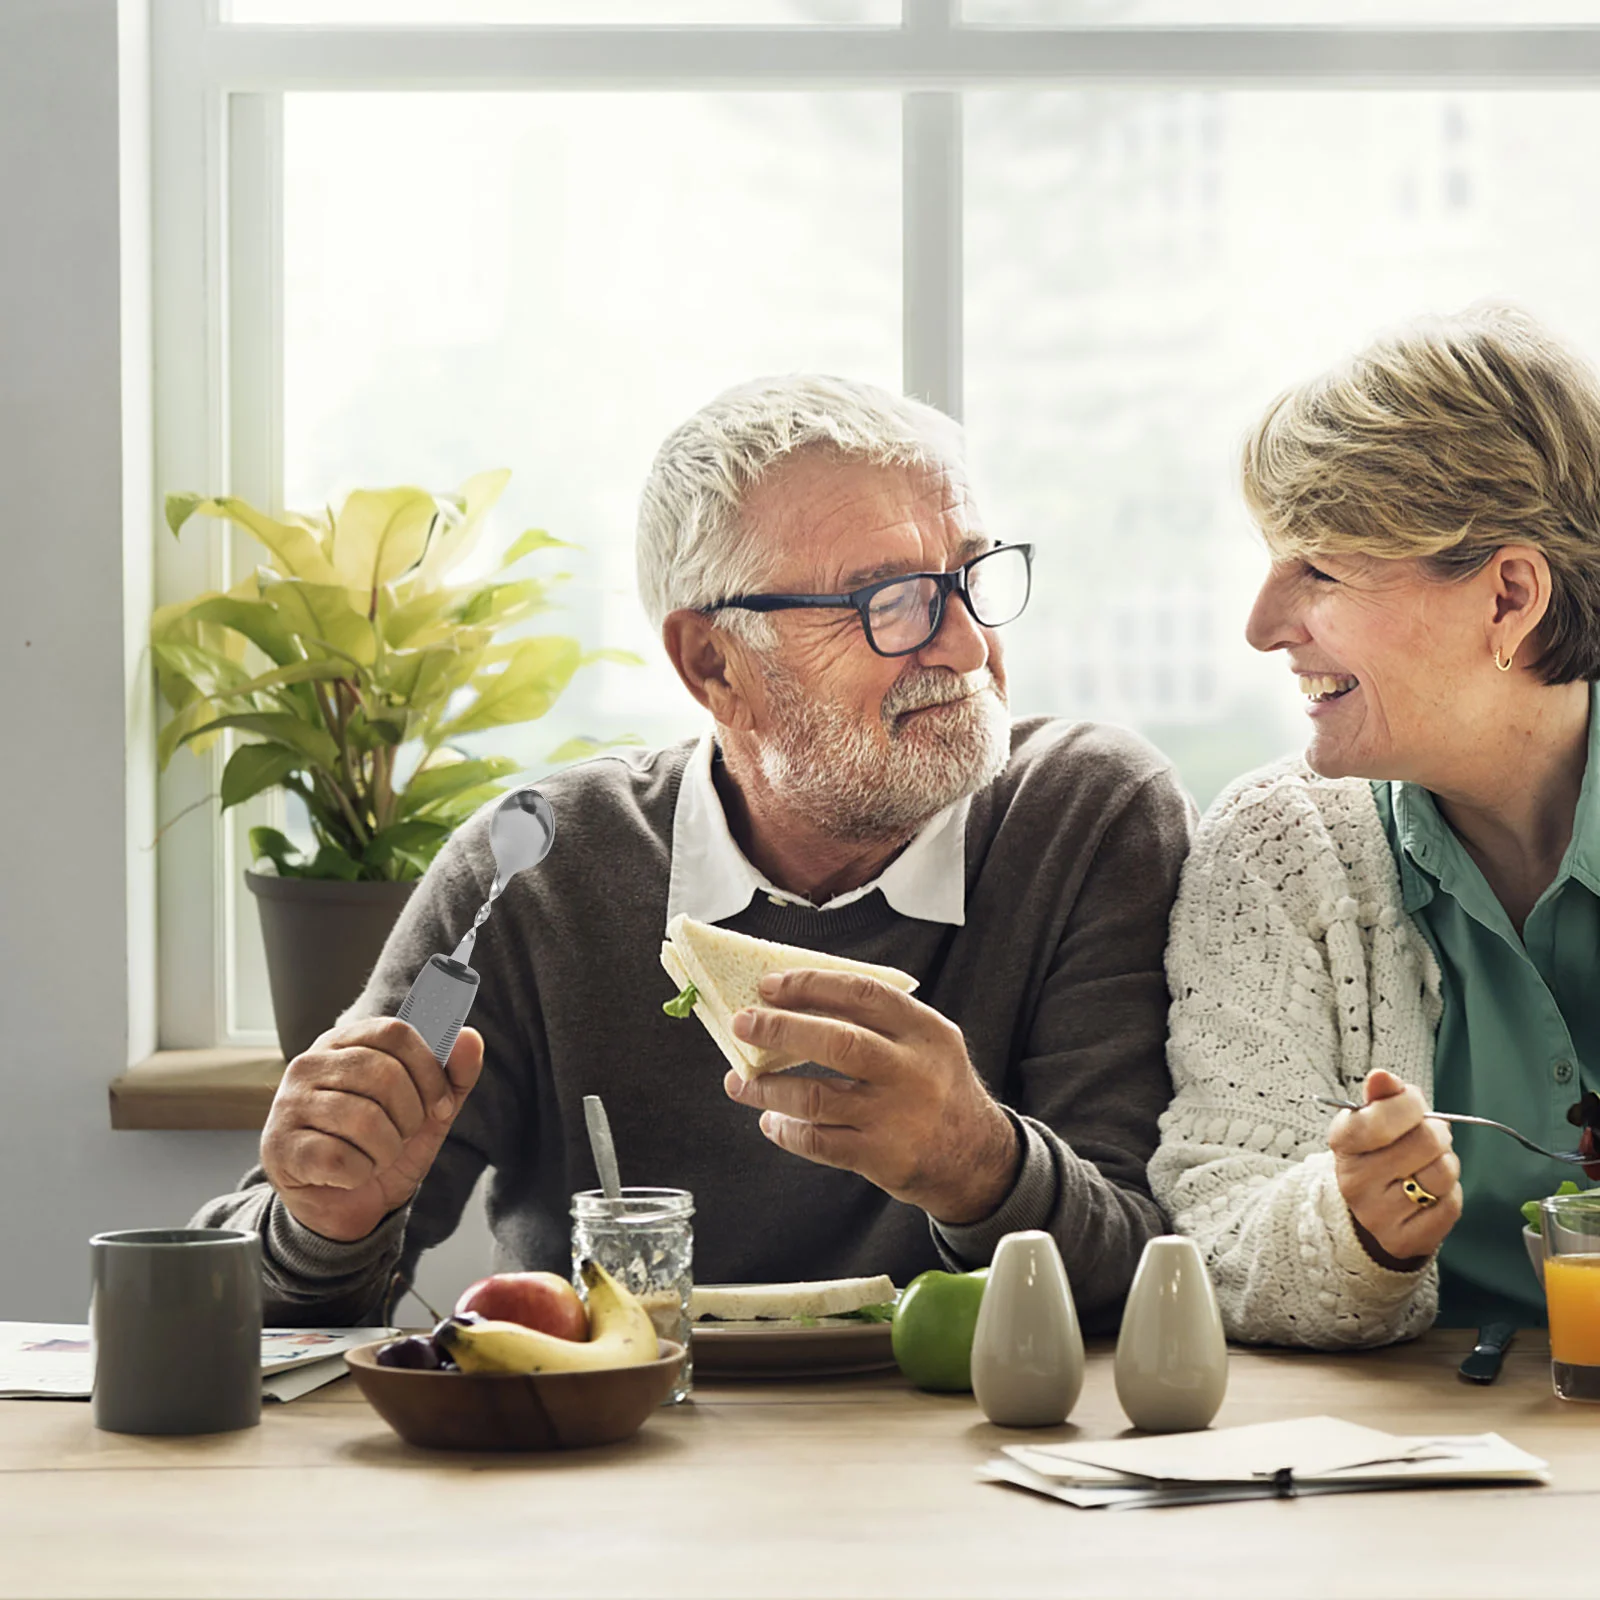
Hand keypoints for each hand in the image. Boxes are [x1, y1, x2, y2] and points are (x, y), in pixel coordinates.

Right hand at [261, 1017, 483, 1242]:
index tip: (439, 1106)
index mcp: (345, 1041)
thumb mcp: (428, 1110)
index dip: (430, 1071)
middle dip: (410, 1117)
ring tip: (376, 1156)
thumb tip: (470, 1037)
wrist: (345, 1205)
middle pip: (384, 1074)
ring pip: (363, 1118)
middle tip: (402, 1137)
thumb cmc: (383, 1145)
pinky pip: (339, 1158)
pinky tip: (349, 1174)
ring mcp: (288, 1104)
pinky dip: (359, 1174)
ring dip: (386, 1150)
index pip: (396, 1033)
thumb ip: (453, 1074)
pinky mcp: (279, 1147)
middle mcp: (310, 1063)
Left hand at [723, 968, 1019, 1224]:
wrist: (976, 1160)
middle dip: (780, 1029)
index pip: (863, 994)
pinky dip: (786, 1130)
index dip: (811, 985)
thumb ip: (878, 1022)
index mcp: (925, 1032)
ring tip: (739, 1081)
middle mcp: (913, 1071)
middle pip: (838, 1042)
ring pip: (816, 1098)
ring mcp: (896, 1117)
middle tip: (743, 1023)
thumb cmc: (936, 1090)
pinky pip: (819, 1141)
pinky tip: (771, 1121)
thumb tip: (797, 1002)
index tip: (770, 985)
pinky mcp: (881, 1157)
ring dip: (768, 1088)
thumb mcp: (927, 1044)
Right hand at [1330, 1068, 1461, 1269]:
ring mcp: (1377, 1214)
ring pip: (1442, 1175)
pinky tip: (1431, 1193)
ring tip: (1429, 1165)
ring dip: (1446, 1164)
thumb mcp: (1372, 1118)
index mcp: (1343, 1143)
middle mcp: (1353, 1180)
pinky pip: (1450, 1206)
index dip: (1410, 1104)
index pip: (1384, 1116)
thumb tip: (1381, 1077)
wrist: (1370, 1208)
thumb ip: (1382, 1095)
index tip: (1412, 1105)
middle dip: (1438, 1134)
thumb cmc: (1378, 1152)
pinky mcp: (1403, 1240)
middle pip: (1426, 1142)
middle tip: (1429, 1137)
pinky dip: (1449, 1194)